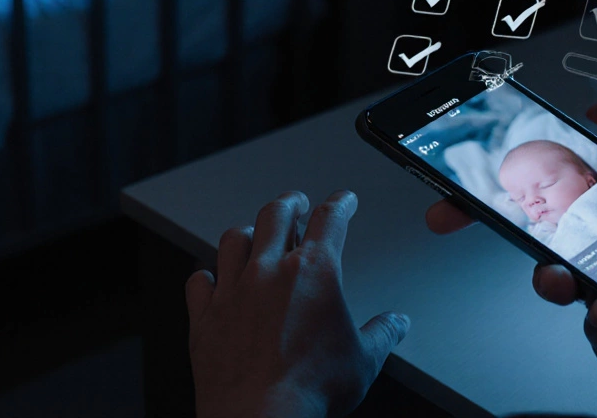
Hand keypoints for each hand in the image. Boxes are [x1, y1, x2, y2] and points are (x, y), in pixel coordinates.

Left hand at [186, 191, 409, 417]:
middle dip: (290, 203)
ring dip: (246, 232)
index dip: (339, 203)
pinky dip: (206, 276)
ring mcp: (232, 291)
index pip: (329, 220)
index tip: (342, 200)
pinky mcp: (205, 315)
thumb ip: (383, 334)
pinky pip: (199, 281)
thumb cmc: (310, 390)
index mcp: (312, 273)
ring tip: (253, 234)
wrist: (260, 417)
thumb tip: (397, 323)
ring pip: (232, 240)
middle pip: (275, 215)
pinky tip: (212, 278)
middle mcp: (268, 272)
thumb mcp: (364, 361)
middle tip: (296, 202)